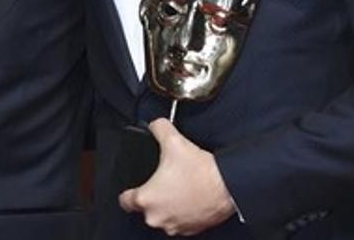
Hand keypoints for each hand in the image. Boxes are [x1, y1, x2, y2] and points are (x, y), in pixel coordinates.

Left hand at [118, 118, 234, 235]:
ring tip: (178, 189)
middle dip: (152, 197)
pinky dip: (183, 213)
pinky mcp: (192, 230)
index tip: (134, 188)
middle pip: (145, 209)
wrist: (228, 186)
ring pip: (164, 217)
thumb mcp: (173, 141)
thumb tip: (156, 125)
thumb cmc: (201, 171)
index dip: (128, 192)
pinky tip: (190, 198)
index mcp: (146, 200)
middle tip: (162, 183)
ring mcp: (175, 226)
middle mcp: (158, 217)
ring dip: (168, 206)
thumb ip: (159, 129)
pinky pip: (181, 222)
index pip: (124, 201)